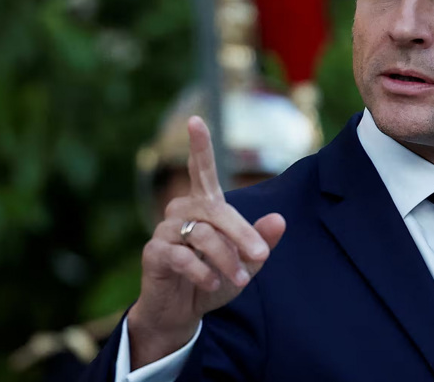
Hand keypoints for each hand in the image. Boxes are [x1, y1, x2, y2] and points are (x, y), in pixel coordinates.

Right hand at [126, 116, 285, 368]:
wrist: (181, 313)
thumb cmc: (214, 280)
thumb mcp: (245, 263)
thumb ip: (261, 241)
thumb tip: (279, 219)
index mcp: (204, 206)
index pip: (201, 170)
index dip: (200, 146)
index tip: (196, 120)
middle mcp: (181, 210)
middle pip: (217, 211)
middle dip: (242, 234)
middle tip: (261, 256)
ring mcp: (165, 230)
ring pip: (203, 234)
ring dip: (226, 259)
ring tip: (240, 280)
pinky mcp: (154, 252)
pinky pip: (183, 255)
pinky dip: (203, 271)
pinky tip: (211, 283)